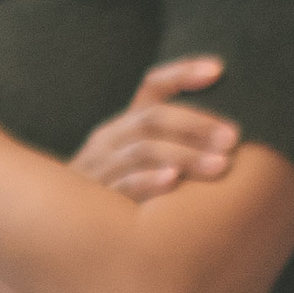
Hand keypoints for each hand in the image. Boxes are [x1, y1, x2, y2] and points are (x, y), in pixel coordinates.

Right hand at [69, 56, 238, 203]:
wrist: (60, 223)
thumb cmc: (120, 191)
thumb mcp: (142, 161)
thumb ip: (176, 145)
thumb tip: (231, 139)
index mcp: (125, 124)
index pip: (153, 86)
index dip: (183, 74)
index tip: (218, 69)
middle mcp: (110, 138)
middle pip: (153, 117)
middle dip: (196, 124)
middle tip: (232, 138)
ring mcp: (101, 166)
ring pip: (143, 150)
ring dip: (185, 155)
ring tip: (220, 165)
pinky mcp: (97, 198)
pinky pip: (123, 184)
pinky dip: (149, 180)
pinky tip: (173, 180)